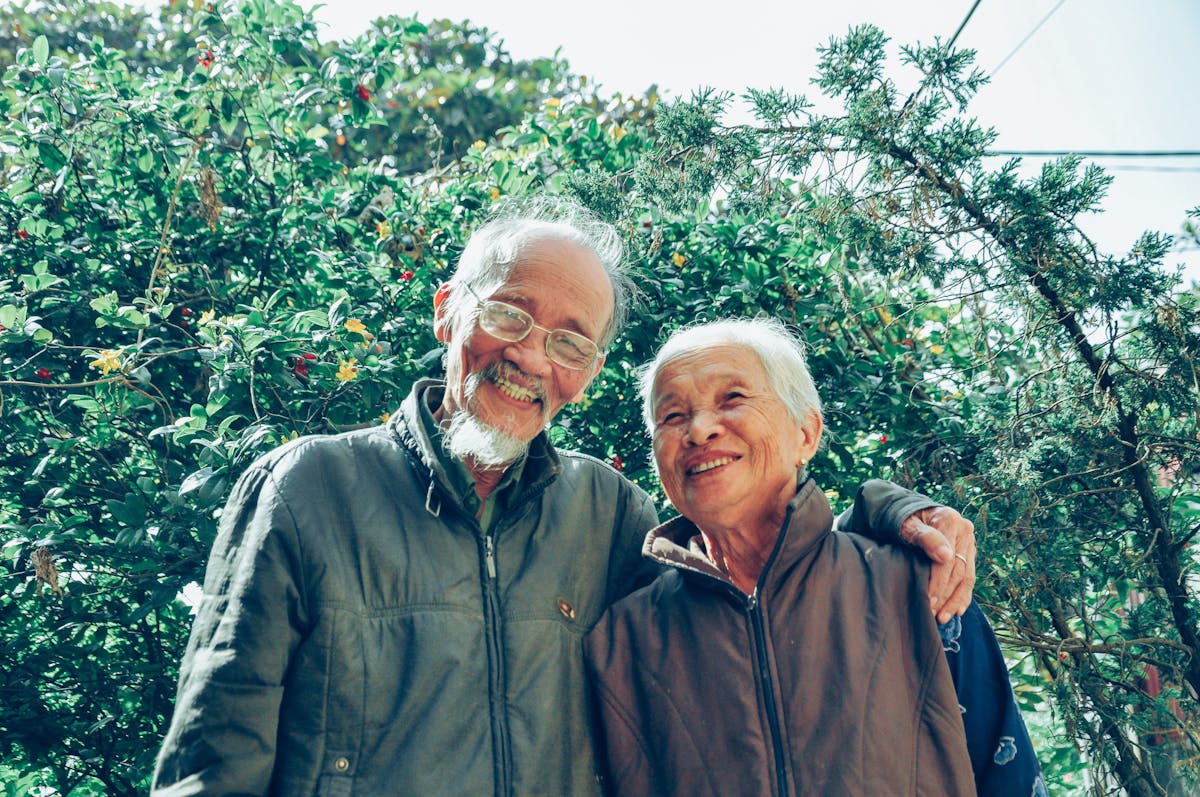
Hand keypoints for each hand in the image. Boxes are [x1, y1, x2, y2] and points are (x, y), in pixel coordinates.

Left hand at [900, 505, 975, 622]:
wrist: (909, 511)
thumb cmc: (903, 519)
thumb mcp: (907, 525)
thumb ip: (925, 537)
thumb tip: (945, 556)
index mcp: (950, 520)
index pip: (947, 559)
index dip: (938, 583)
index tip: (927, 600)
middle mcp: (964, 530)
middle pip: (958, 570)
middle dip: (945, 596)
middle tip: (932, 614)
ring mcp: (968, 542)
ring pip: (966, 576)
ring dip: (955, 600)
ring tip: (943, 618)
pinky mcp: (968, 552)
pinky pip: (969, 576)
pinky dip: (963, 595)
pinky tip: (957, 611)